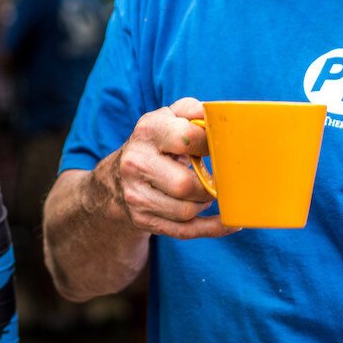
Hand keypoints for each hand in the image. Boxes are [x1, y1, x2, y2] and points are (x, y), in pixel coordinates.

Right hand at [97, 97, 236, 239]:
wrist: (116, 179)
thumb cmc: (155, 145)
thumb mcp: (167, 119)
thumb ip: (192, 110)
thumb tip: (216, 116)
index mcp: (147, 132)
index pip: (187, 138)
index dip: (209, 144)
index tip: (216, 147)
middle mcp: (136, 163)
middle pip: (185, 184)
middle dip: (208, 185)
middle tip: (214, 178)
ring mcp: (136, 195)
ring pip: (186, 211)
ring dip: (204, 203)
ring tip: (203, 191)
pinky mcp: (142, 220)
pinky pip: (184, 231)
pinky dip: (211, 228)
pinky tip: (227, 222)